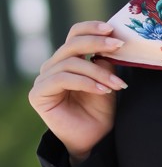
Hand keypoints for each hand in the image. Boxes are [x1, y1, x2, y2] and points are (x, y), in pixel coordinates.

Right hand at [29, 21, 126, 162]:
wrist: (94, 138)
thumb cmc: (100, 109)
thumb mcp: (107, 79)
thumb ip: (104, 60)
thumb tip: (109, 40)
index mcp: (68, 59)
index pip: (75, 34)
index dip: (91, 28)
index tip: (112, 29)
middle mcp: (53, 66)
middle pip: (72, 44)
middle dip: (97, 43)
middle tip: (118, 46)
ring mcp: (44, 79)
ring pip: (71, 63)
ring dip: (97, 72)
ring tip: (117, 84)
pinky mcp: (38, 94)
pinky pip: (62, 79)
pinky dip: (85, 82)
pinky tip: (102, 90)